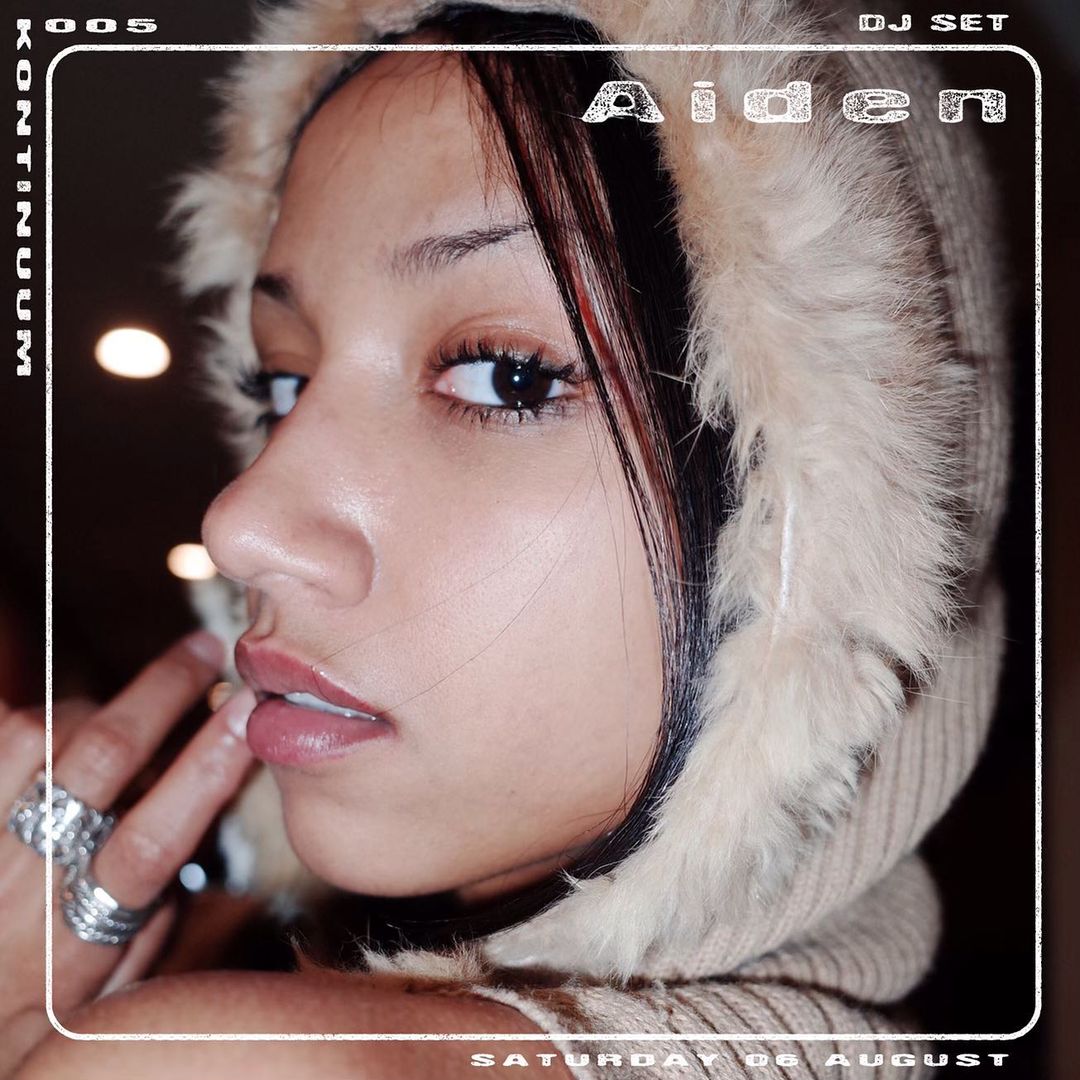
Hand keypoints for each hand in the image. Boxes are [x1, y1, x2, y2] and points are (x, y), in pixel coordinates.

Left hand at [0, 632, 255, 1074]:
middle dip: (164, 691)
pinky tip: (52, 729)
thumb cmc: (29, 1008)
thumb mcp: (106, 990)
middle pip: (98, 759)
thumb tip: (192, 836)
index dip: (206, 767)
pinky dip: (28, 721)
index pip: (152, 840)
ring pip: (39, 735)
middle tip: (207, 650)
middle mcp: (21, 880)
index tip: (250, 712)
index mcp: (75, 938)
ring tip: (117, 715)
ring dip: (92, 712)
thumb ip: (153, 917)